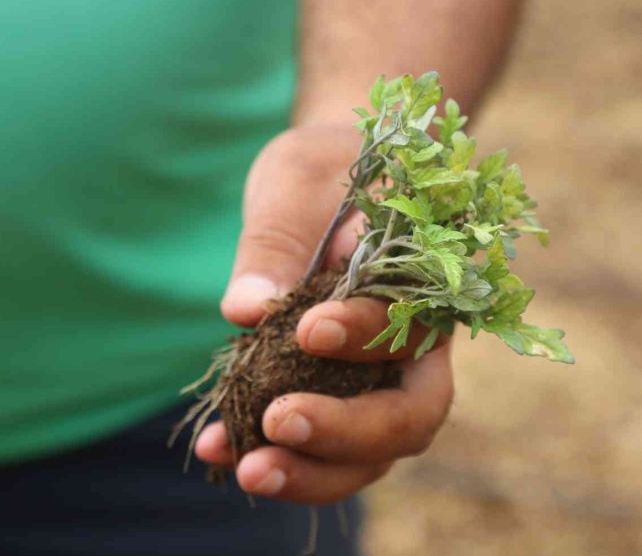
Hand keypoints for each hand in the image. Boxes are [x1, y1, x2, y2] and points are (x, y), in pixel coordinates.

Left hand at [194, 126, 454, 503]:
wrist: (331, 180)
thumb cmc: (324, 170)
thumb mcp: (297, 181)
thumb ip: (278, 240)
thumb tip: (243, 311)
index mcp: (424, 283)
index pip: (412, 326)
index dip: (365, 336)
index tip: (309, 329)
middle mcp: (415, 344)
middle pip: (410, 416)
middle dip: (346, 434)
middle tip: (277, 427)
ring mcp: (380, 378)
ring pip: (372, 451)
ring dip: (312, 470)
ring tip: (246, 470)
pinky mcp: (338, 395)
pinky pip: (321, 443)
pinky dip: (277, 454)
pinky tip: (217, 449)